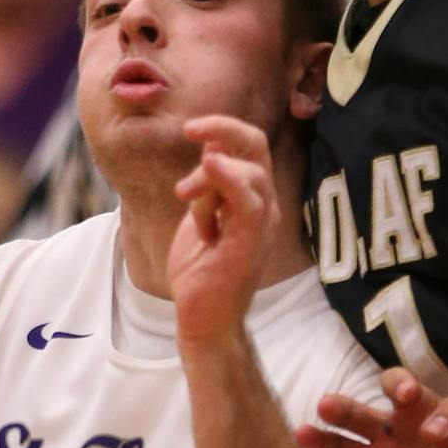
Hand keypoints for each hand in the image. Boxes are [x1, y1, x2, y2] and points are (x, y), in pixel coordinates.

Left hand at [169, 115, 282, 346]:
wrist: (203, 318)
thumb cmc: (201, 272)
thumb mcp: (201, 217)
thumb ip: (208, 186)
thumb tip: (211, 148)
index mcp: (252, 199)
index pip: (251, 148)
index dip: (224, 129)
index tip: (191, 129)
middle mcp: (263, 207)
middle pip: (256, 148)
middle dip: (224, 129)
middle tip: (189, 130)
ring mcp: (261, 224)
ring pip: (250, 170)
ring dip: (209, 173)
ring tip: (184, 197)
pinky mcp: (252, 242)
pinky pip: (249, 200)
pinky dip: (231, 177)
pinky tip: (211, 164)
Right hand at [298, 368, 447, 447]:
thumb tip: (430, 426)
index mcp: (418, 410)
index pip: (396, 385)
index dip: (398, 384)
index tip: (407, 396)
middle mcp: (392, 435)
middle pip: (357, 416)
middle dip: (341, 410)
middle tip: (326, 406)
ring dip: (322, 442)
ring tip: (302, 435)